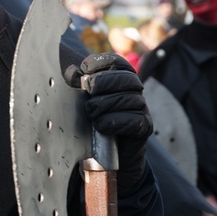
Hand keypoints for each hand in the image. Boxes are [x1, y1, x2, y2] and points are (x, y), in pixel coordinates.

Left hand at [78, 53, 152, 193]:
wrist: (108, 154)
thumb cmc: (93, 119)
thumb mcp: (84, 99)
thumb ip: (79, 84)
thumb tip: (72, 73)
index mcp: (121, 77)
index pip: (116, 61)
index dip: (99, 63)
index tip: (84, 71)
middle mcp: (135, 90)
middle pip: (126, 78)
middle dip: (103, 82)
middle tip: (87, 93)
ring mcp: (143, 108)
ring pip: (130, 98)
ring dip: (105, 104)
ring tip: (91, 112)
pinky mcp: (144, 127)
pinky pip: (133, 120)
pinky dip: (113, 121)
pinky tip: (101, 125)